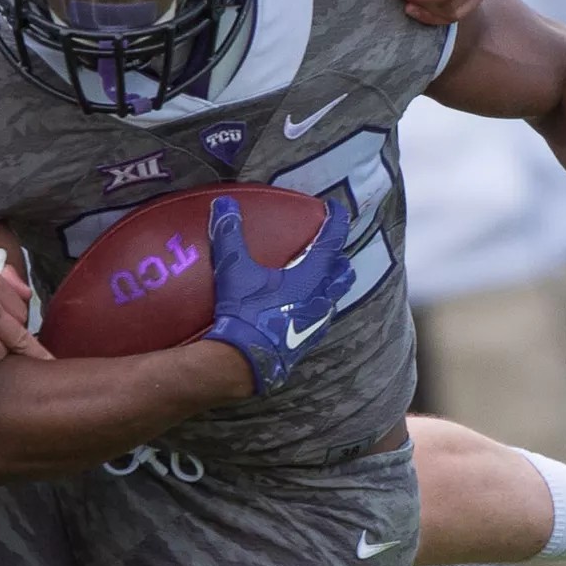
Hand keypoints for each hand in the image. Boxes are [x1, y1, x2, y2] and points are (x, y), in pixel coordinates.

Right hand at [203, 195, 354, 395]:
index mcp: (311, 275)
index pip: (332, 241)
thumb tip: (224, 204)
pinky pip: (321, 317)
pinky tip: (304, 308)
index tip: (335, 208)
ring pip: (334, 296)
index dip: (336, 221)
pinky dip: (318, 305)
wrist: (245, 361)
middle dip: (338, 256)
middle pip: (341, 271)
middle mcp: (321, 297)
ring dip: (331, 282)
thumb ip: (229, 235)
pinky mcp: (307, 340)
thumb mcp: (234, 270)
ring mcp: (317, 321)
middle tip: (328, 246)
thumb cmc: (245, 312)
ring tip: (321, 276)